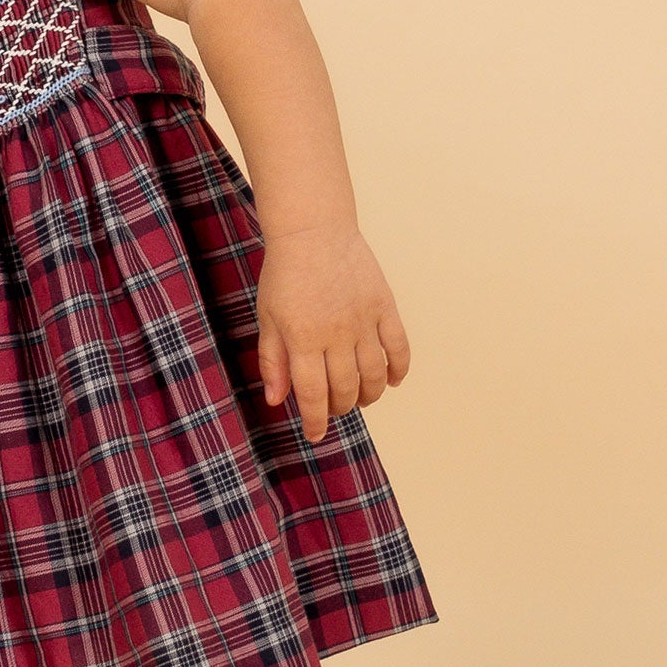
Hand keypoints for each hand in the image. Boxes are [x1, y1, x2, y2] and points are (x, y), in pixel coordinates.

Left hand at [254, 226, 411, 442]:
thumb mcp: (267, 317)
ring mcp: (364, 320)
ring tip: (360, 399)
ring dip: (369, 395)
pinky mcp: (384, 306)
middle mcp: (336, 333)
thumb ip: (273, 360)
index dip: (315, 421)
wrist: (314, 231)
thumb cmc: (285, 275)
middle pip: (345, 389)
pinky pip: (399, 347)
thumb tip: (276, 400)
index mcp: (303, 338)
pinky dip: (399, 369)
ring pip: (374, 375)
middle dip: (340, 409)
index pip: (312, 394)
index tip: (315, 434)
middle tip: (335, 410)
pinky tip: (392, 382)